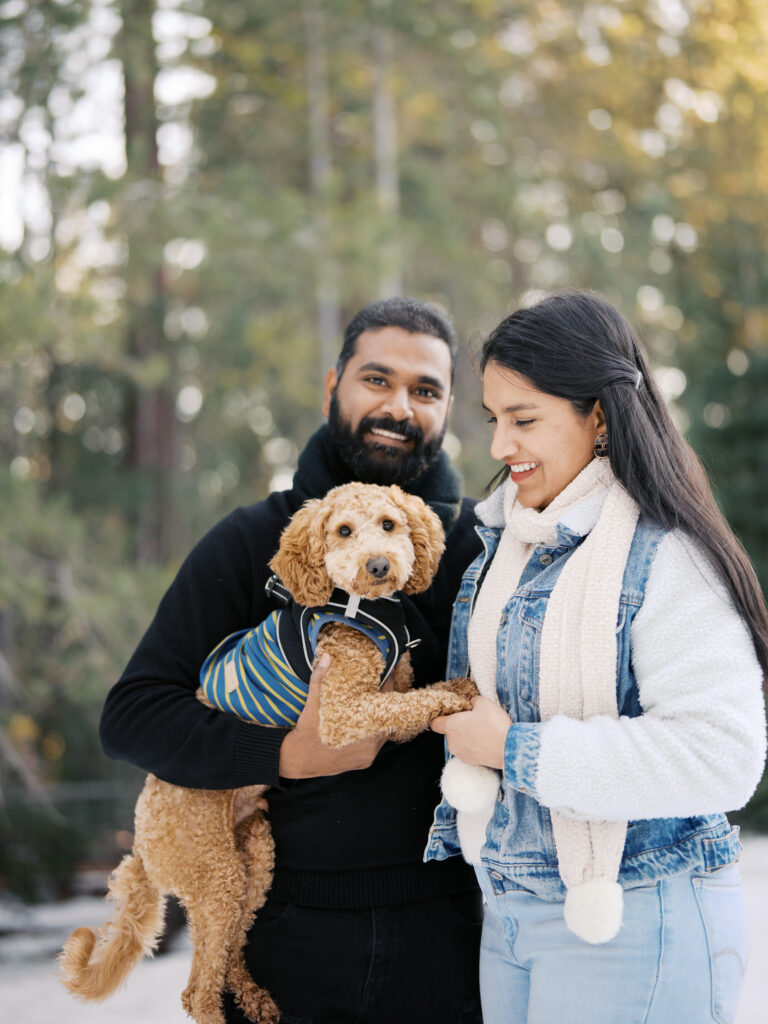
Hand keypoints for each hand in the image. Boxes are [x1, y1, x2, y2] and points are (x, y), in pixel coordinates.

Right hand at [278, 654, 389, 777]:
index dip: (387, 684)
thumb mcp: (312, 704)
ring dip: (380, 717)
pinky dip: (374, 732)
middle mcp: (369, 745)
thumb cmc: (306, 732)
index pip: (384, 701)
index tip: (388, 672)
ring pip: (384, 731)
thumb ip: (321, 679)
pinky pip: (376, 744)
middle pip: (388, 717)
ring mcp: (368, 756)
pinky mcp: (364, 762)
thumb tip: (327, 656)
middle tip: (380, 686)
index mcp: (361, 728)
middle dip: (384, 701)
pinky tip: (366, 722)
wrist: (296, 760)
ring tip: (374, 702)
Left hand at [430, 696, 511, 768]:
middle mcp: (452, 742)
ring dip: (466, 736)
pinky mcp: (472, 762)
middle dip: (458, 726)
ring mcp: (461, 754)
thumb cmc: (493, 724)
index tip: (449, 713)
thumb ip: (473, 701)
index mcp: (451, 726)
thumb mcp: (483, 703)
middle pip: (449, 732)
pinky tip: (486, 740)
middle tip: (472, 719)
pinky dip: (474, 746)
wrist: (508, 748)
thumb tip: (471, 703)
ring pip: (459, 742)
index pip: (435, 723)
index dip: (440, 717)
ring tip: (482, 730)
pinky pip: (468, 751)